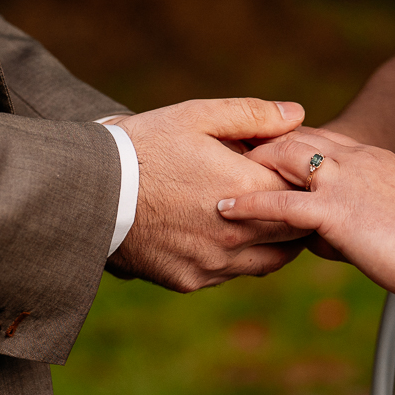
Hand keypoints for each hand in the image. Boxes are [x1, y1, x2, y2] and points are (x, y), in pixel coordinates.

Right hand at [107, 98, 310, 290]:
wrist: (91, 192)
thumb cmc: (145, 146)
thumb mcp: (197, 116)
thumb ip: (253, 115)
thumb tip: (298, 114)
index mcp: (247, 190)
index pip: (304, 192)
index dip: (303, 180)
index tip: (296, 171)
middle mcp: (238, 235)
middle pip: (295, 233)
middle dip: (298, 214)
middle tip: (293, 198)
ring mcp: (214, 263)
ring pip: (269, 261)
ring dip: (273, 242)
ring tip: (264, 220)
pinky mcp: (190, 280)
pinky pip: (230, 275)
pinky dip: (236, 258)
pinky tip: (224, 237)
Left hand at [217, 128, 394, 301]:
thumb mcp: (393, 219)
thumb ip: (356, 218)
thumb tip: (322, 238)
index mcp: (372, 158)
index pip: (320, 138)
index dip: (288, 142)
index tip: (261, 149)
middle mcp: (355, 160)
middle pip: (295, 138)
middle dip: (260, 144)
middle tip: (226, 154)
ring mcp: (344, 182)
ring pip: (283, 158)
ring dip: (248, 165)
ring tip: (217, 173)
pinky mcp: (335, 211)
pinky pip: (280, 204)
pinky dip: (248, 204)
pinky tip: (224, 209)